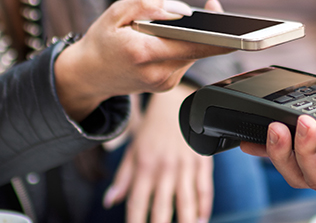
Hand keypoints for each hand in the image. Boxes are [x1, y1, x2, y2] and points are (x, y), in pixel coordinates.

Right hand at [54, 0, 229, 120]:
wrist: (89, 75)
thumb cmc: (102, 40)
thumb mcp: (116, 12)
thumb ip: (150, 5)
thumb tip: (183, 10)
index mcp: (143, 53)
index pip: (193, 44)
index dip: (218, 34)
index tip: (236, 26)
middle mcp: (158, 72)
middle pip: (199, 48)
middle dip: (209, 29)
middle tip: (212, 9)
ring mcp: (164, 82)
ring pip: (194, 53)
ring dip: (192, 37)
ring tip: (174, 27)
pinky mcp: (168, 85)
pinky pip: (186, 60)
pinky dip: (183, 47)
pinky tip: (168, 41)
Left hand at [103, 84, 212, 222]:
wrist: (177, 105)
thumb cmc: (153, 130)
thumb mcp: (133, 151)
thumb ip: (123, 178)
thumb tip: (110, 201)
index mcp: (145, 166)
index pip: (137, 203)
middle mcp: (165, 168)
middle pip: (163, 207)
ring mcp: (186, 166)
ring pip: (187, 201)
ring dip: (187, 220)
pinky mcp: (203, 161)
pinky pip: (205, 188)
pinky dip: (205, 205)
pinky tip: (202, 218)